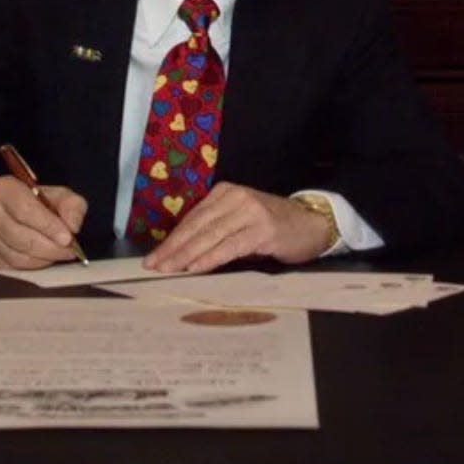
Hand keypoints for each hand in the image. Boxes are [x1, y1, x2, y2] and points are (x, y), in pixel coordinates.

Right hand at [0, 174, 87, 269]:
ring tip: (59, 254)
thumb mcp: (60, 195)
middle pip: (20, 236)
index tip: (67, 238)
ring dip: (43, 258)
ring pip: (16, 255)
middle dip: (50, 247)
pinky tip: (44, 259)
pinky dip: (32, 266)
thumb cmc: (38, 202)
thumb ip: (72, 206)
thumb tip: (72, 226)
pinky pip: (11, 268)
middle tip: (69, 251)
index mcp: (5, 188)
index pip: (25, 210)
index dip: (48, 226)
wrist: (13, 211)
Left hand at [143, 182, 333, 273]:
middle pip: (197, 226)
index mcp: (225, 192)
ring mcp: (250, 211)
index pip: (192, 218)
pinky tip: (196, 268)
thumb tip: (181, 253)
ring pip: (210, 235)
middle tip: (152, 267)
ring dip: (186, 255)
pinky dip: (211, 257)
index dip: (172, 239)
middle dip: (173, 248)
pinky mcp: (262, 229)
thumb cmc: (272, 227)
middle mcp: (235, 197)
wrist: (312, 224)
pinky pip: (230, 245)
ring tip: (168, 270)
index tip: (153, 258)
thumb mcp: (240, 221)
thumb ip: (215, 230)